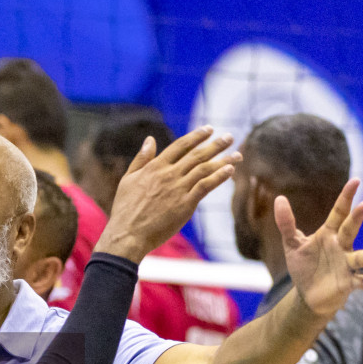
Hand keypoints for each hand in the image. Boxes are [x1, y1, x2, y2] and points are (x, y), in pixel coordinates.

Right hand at [95, 126, 239, 263]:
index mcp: (155, 167)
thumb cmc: (125, 210)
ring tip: (237, 154)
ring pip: (205, 169)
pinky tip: (230, 170)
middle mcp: (169, 174)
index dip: (196, 136)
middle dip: (216, 145)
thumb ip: (141, 159)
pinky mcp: (185, 204)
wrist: (128, 234)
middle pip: (197, 155)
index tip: (209, 129)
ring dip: (223, 160)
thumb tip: (150, 139)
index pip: (180, 146)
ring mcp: (178, 189)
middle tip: (230, 137)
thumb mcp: (128, 179)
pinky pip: (206, 186)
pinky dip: (219, 177)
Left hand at [279, 179, 362, 315]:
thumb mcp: (292, 244)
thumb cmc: (304, 267)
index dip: (346, 197)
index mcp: (329, 234)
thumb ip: (286, 223)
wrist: (308, 295)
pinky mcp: (348, 283)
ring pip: (362, 258)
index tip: (356, 181)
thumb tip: (279, 198)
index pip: (339, 212)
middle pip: (350, 230)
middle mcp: (341, 247)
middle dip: (356, 218)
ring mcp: (347, 265)